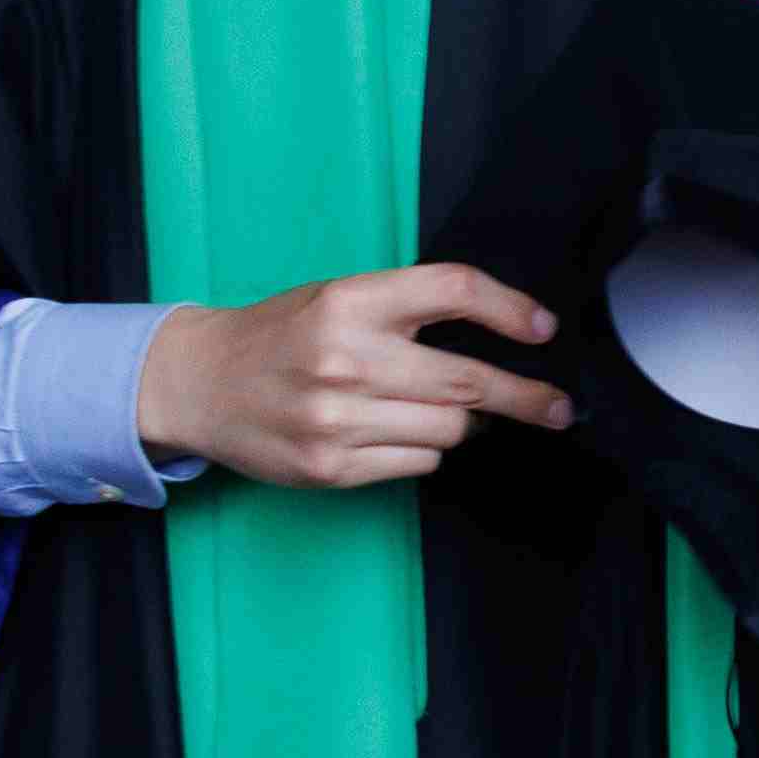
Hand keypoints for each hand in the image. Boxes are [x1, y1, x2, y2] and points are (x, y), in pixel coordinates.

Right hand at [132, 264, 573, 489]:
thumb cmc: (280, 335)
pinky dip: (425, 451)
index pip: (453, 291)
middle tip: (559, 407)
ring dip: (464, 425)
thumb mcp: (338, 297)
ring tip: (445, 413)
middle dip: (526, 396)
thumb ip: (408, 308)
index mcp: (350, 301)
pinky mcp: (331, 467)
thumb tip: (502, 333)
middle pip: (467, 381)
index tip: (543, 330)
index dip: (510, 309)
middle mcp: (346, 358)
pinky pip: (417, 463)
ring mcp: (337, 418)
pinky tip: (398, 433)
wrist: (200, 382)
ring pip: (449, 431)